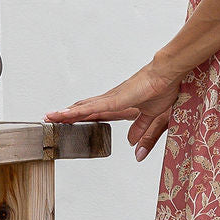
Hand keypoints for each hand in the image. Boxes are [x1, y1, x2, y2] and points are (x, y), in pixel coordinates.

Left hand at [44, 60, 182, 160]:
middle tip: (50, 119)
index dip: (81, 118)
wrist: (169, 75)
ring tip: (50, 117)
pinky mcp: (114, 99)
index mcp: (120, 105)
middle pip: (84, 109)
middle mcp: (111, 100)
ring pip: (83, 107)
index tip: (69, 122)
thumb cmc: (164, 89)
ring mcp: (111, 98)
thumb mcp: (153, 118)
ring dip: (66, 113)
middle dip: (67, 115)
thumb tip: (132, 145)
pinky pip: (91, 108)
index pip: (95, 113)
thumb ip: (142, 131)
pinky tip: (65, 114)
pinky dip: (77, 112)